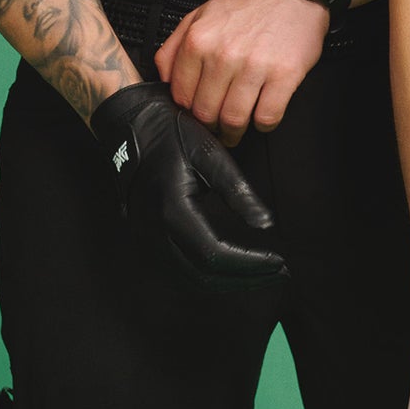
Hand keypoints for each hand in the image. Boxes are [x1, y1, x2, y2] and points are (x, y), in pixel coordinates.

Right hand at [90, 83, 287, 292]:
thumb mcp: (209, 154)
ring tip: (261, 274)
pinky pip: (179, 272)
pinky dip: (209, 277)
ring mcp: (145, 239)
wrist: (131, 126)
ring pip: (191, 280)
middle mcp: (153, 233)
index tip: (278, 261)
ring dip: (228, 282)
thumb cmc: (171, 135)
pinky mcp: (144, 240)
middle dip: (246, 278)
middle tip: (279, 272)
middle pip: (205, 276)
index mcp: (171, 210)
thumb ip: (238, 191)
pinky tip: (232, 270)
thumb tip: (267, 224)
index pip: (216, 254)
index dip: (250, 263)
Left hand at [153, 0, 331, 144]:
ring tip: (236, 131)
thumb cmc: (250, 3)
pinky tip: (261, 118)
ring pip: (234, 119)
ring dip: (234, 132)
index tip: (196, 114)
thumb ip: (174, 46)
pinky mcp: (284, 75)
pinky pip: (267, 116)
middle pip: (205, 112)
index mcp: (198, 40)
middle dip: (209, 127)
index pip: (181, 95)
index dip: (187, 111)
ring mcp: (254, 66)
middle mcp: (222, 54)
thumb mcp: (201, 14)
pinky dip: (262, 125)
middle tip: (216, 127)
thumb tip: (163, 78)